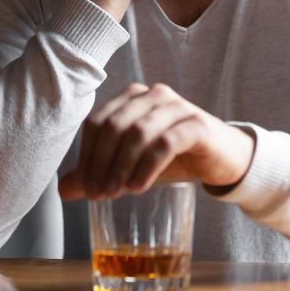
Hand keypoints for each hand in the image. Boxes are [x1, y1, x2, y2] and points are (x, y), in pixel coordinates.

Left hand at [58, 83, 254, 200]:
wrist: (224, 159)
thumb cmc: (175, 157)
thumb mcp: (133, 166)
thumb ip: (100, 172)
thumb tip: (64, 190)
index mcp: (133, 98)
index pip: (97, 121)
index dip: (87, 155)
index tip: (85, 189)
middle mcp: (153, 95)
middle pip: (114, 125)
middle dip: (101, 163)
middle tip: (98, 195)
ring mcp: (177, 107)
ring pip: (138, 132)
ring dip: (122, 167)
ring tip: (116, 194)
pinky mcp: (197, 124)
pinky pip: (166, 143)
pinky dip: (148, 167)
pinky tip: (139, 188)